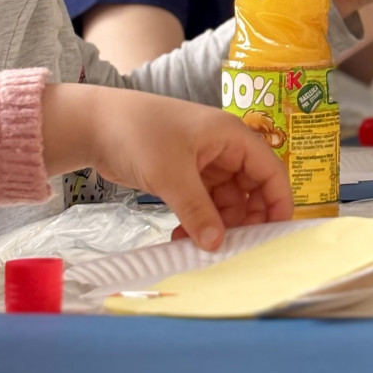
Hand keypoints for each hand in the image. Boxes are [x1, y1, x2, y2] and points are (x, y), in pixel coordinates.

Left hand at [42, 84, 292, 250]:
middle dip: (246, 218)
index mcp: (232, 136)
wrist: (94, 125)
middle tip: (234, 247)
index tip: (277, 234)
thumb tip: (217, 245)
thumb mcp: (171, 174)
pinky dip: (199, 220)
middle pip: (251, 188)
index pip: (270, 169)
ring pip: (226, 200)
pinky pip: (204, 202)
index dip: (278, 200)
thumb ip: (198, 211)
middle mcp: (223, 148)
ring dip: (217, 224)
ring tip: (199, 246)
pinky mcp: (184, 174)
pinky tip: (183, 238)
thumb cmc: (139, 135)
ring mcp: (204, 161)